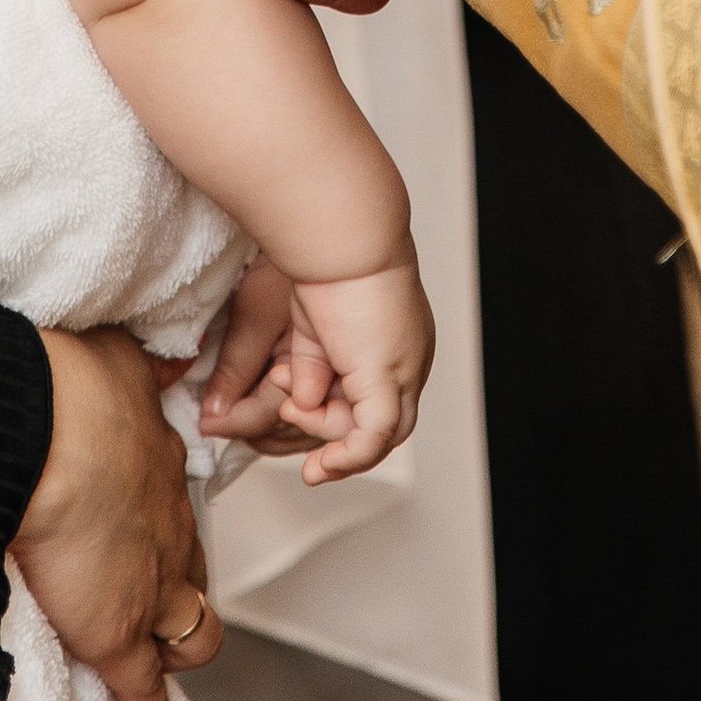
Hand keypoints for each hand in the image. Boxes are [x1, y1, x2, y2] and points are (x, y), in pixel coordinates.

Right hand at [14, 324, 219, 700]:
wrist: (45, 432)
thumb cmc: (69, 386)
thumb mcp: (119, 360)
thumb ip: (139, 367)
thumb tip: (165, 353)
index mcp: (161, 471)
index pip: (176, 513)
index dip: (165, 531)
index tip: (150, 538)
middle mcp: (170, 530)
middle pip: (197, 575)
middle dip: (184, 593)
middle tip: (157, 604)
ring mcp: (150, 586)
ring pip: (193, 635)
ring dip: (177, 650)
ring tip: (159, 667)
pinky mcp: (118, 634)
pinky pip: (145, 685)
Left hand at [198, 262, 333, 459]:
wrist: (318, 237)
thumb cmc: (288, 266)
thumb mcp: (257, 311)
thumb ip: (238, 367)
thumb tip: (214, 414)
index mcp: (317, 370)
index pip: (272, 417)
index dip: (236, 422)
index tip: (205, 423)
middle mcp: (332, 383)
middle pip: (290, 430)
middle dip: (254, 431)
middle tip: (216, 423)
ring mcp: (333, 380)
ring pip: (300, 426)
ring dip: (268, 428)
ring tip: (234, 419)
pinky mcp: (328, 371)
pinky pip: (308, 410)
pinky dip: (283, 418)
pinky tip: (262, 407)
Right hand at [277, 259, 433, 483]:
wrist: (339, 236)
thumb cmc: (324, 265)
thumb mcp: (312, 329)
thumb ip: (312, 369)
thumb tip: (302, 403)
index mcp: (398, 341)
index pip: (377, 397)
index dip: (334, 409)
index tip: (290, 400)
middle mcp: (410, 359)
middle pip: (383, 423)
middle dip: (334, 431)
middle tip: (291, 412)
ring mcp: (405, 370)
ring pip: (379, 436)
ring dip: (329, 436)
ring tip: (291, 408)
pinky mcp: (388, 378)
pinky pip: (374, 438)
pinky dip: (348, 457)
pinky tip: (321, 465)